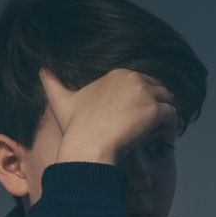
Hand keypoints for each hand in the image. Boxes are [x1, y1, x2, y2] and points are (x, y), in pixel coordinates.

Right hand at [39, 68, 181, 165]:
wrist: (88, 147)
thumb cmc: (76, 129)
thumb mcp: (61, 100)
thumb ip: (52, 82)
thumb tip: (41, 68)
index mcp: (116, 74)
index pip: (141, 80)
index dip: (146, 95)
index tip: (146, 110)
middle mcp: (132, 78)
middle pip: (158, 87)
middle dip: (162, 101)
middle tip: (164, 118)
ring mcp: (144, 93)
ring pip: (168, 99)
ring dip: (171, 112)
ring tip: (170, 126)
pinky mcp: (154, 110)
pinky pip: (172, 114)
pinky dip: (174, 124)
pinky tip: (170, 135)